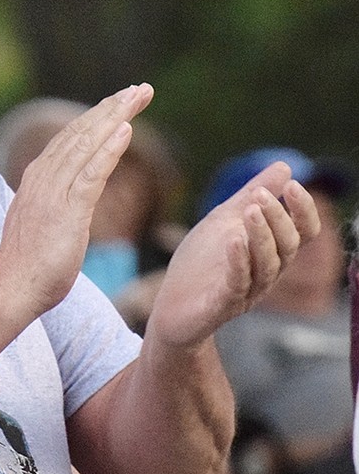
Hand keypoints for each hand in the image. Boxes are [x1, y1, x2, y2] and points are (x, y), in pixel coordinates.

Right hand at [0, 84, 153, 316]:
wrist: (12, 289)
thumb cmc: (28, 267)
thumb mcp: (40, 225)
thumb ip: (50, 204)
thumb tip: (63, 200)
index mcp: (36, 181)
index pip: (69, 139)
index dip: (95, 118)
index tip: (119, 103)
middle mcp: (42, 179)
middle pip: (79, 133)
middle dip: (110, 108)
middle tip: (139, 88)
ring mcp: (53, 193)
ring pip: (86, 145)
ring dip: (114, 117)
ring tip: (137, 97)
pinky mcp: (67, 211)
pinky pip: (91, 174)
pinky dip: (109, 150)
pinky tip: (126, 130)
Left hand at [147, 162, 319, 349]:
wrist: (171, 307)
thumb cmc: (201, 265)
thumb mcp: (224, 222)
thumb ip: (250, 196)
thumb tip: (285, 165)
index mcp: (269, 253)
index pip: (302, 233)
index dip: (303, 210)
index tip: (292, 184)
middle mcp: (265, 274)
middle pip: (287, 247)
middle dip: (276, 218)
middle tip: (259, 195)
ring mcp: (246, 292)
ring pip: (266, 266)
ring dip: (261, 235)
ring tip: (251, 208)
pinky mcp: (221, 306)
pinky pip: (237, 285)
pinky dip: (238, 261)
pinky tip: (233, 241)